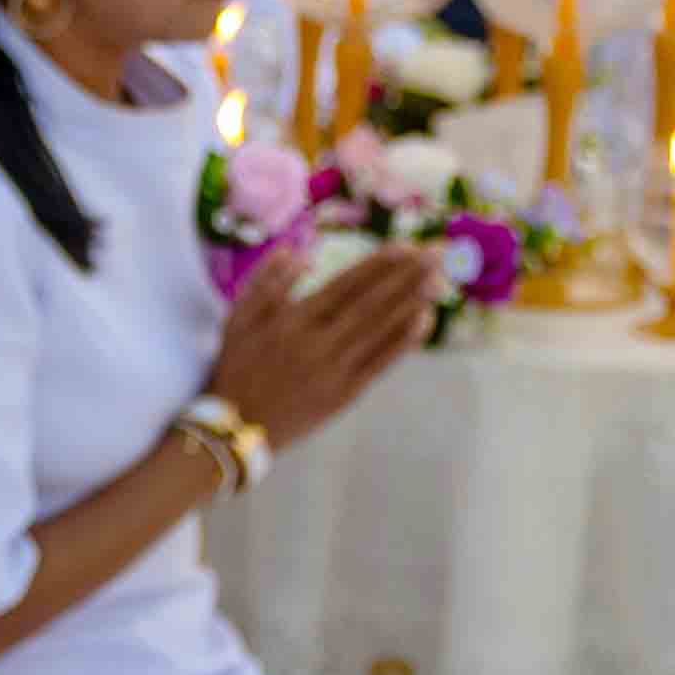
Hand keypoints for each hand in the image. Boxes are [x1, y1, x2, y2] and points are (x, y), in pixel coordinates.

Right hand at [207, 245, 431, 450]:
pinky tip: (424, 321)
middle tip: (437, 254)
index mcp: (293, 320)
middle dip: (407, 276)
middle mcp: (319, 342)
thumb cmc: (236, 368)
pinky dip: (403, 341)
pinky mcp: (345, 394)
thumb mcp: (237, 317)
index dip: (379, 265)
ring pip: (381, 330)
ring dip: (413, 303)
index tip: (406, 246)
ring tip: (439, 280)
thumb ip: (266, 281)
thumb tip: (301, 253)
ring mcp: (335, 370)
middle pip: (372, 303)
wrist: (235, 428)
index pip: (346, 284)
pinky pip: (381, 363)